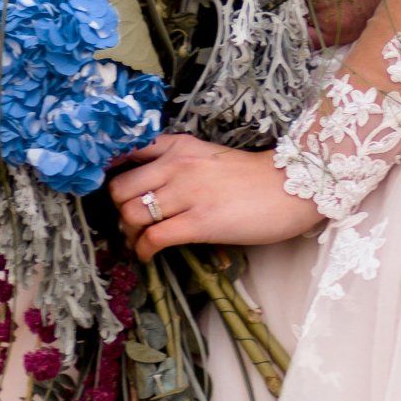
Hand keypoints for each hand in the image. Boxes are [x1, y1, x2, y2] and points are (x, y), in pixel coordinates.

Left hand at [108, 135, 321, 259]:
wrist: (291, 187)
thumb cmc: (252, 176)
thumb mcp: (209, 156)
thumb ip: (178, 163)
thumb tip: (147, 188)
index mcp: (180, 145)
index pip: (128, 152)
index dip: (109, 173)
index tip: (111, 192)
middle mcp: (178, 164)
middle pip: (120, 189)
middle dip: (119, 211)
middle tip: (132, 224)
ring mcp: (188, 193)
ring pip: (132, 215)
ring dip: (130, 233)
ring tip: (142, 240)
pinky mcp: (200, 222)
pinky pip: (154, 238)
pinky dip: (145, 251)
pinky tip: (150, 255)